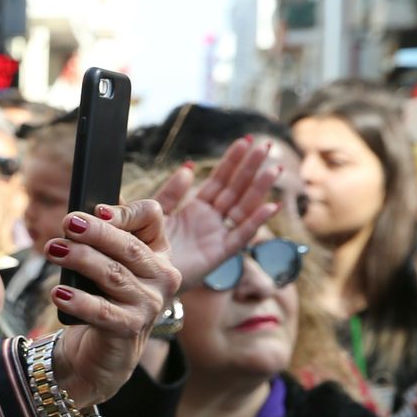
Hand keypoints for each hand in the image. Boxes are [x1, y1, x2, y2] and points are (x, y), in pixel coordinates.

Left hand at [45, 201, 179, 408]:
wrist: (102, 346)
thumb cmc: (101, 295)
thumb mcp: (103, 261)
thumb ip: (100, 236)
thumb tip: (79, 217)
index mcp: (157, 251)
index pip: (152, 218)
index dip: (126, 212)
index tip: (97, 210)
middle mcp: (162, 276)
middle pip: (130, 247)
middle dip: (96, 233)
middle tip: (67, 222)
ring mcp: (150, 304)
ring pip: (114, 275)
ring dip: (81, 259)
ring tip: (53, 250)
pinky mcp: (131, 328)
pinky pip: (103, 311)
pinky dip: (80, 301)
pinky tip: (59, 293)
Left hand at [152, 136, 284, 288]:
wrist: (141, 275)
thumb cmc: (147, 246)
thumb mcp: (156, 212)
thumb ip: (171, 192)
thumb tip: (188, 168)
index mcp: (197, 208)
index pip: (219, 179)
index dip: (232, 161)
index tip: (244, 141)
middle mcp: (211, 220)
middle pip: (236, 189)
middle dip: (250, 168)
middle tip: (266, 145)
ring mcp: (218, 235)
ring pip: (243, 207)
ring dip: (259, 188)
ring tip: (274, 168)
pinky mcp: (219, 254)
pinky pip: (241, 235)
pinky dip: (256, 222)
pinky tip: (270, 206)